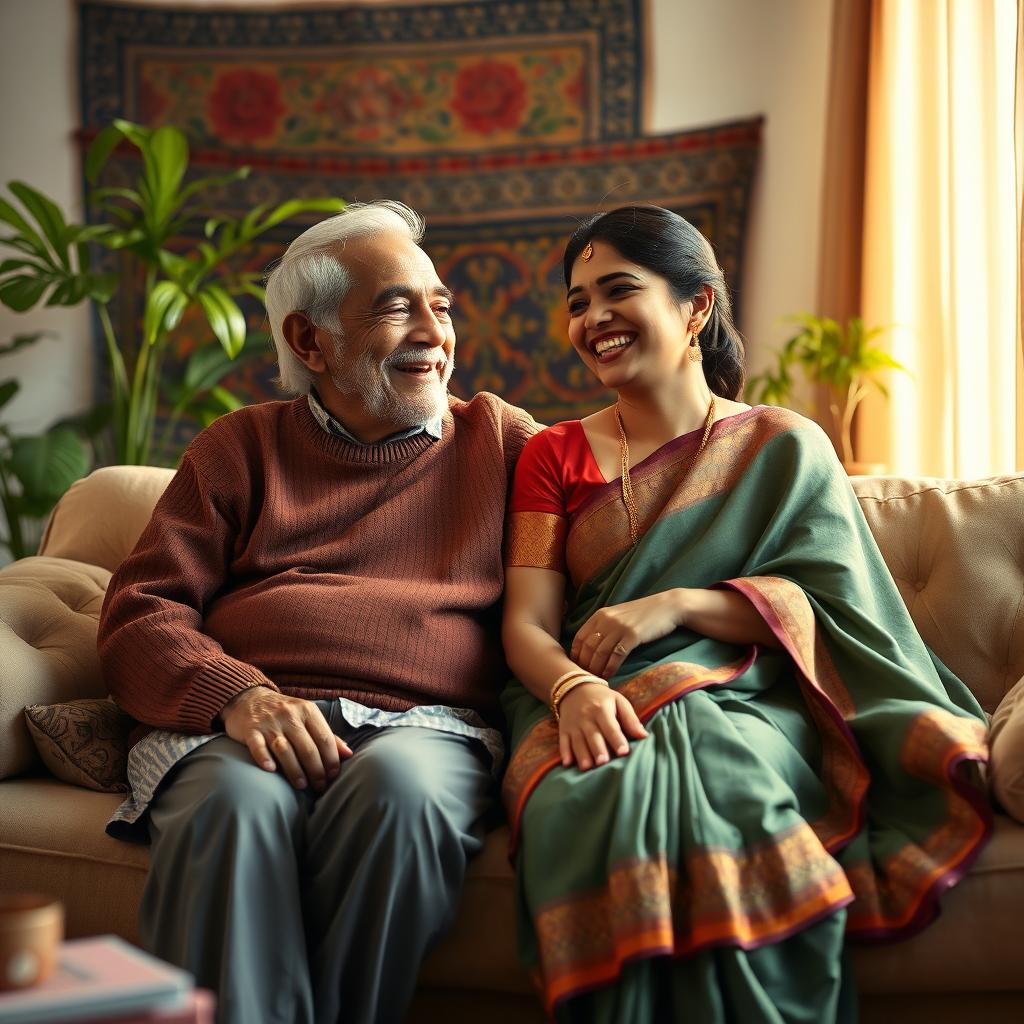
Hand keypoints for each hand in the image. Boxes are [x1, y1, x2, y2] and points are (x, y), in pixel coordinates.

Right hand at [220, 687, 352, 791]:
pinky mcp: (250, 730)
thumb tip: (348, 754)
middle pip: (307, 747)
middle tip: (320, 787)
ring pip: (285, 749)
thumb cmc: (284, 712)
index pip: (324, 738)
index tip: (334, 775)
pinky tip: (271, 770)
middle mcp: (289, 715)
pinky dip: (264, 758)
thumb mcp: (307, 716)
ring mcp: (269, 723)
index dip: (331, 759)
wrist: (248, 698)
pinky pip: (258, 746)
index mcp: (307, 710)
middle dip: (316, 770)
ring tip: (302, 786)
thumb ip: (326, 734)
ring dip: (295, 770)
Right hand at [557, 682, 647, 770]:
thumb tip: (644, 736)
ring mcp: (574, 724)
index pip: (610, 726)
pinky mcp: (564, 730)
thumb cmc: (602, 699)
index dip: (617, 739)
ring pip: (577, 741)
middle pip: (593, 736)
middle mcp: (587, 717)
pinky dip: (564, 752)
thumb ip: (630, 719)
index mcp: (602, 709)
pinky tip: (567, 763)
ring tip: (587, 768)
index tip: (624, 752)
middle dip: (597, 749)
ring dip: (581, 754)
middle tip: (603, 763)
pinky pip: (563, 741)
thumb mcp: (618, 701)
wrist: (575, 688)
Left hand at [571, 590, 685, 678]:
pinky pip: (617, 655)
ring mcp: (619, 627)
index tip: (576, 668)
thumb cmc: (642, 614)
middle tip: (585, 678)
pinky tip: (610, 675)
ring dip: (596, 669)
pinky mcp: (633, 635)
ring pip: (600, 653)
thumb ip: (604, 627)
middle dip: (584, 665)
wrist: (667, 607)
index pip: (579, 638)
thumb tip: (590, 648)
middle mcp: (606, 620)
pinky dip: (611, 667)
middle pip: (588, 647)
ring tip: (596, 680)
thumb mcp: (618, 616)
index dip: (576, 655)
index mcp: (600, 615)